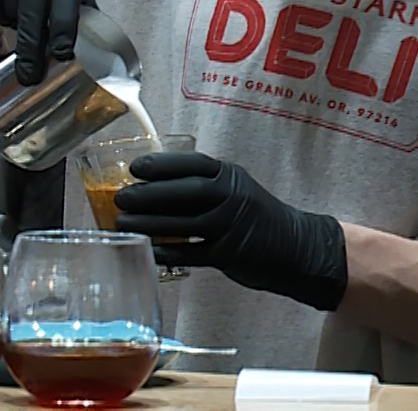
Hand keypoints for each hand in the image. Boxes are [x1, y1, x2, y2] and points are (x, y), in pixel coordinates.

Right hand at [0, 0, 92, 85]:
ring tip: (23, 21)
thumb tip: (95, 44)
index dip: (64, 24)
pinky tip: (7, 3)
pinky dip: (1, 14)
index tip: (63, 54)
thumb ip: (78, 2)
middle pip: (33, 4)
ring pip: (12, 9)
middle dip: (32, 42)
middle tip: (31, 75)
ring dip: (17, 25)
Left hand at [114, 152, 346, 310]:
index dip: (162, 164)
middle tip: (121, 197)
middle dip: (149, 194)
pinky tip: (147, 250)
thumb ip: (204, 184)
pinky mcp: (231, 254)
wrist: (296, 247)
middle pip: (185, 192)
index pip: (193, 163)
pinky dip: (168, 251)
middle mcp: (232, 196)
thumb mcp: (236, 188)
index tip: (135, 168)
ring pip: (184, 223)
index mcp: (230, 175)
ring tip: (123, 222)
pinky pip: (192, 253)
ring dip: (150, 223)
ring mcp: (232, 226)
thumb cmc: (256, 215)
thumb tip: (153, 183)